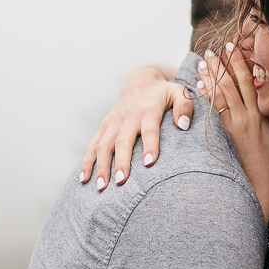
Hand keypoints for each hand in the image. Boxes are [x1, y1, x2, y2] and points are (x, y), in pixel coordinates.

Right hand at [80, 67, 193, 189]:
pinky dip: (87, 162)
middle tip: (121, 181)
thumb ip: (184, 105)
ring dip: (101, 166)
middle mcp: (128, 117)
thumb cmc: (163, 92)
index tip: (150, 162)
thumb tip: (184, 125)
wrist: (139, 81)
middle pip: (122, 141)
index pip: (149, 129)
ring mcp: (113, 123)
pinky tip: (84, 179)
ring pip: (104, 145)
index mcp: (148, 111)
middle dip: (120, 162)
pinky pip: (93, 144)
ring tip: (102, 187)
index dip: (150, 145)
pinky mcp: (104, 126)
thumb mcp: (178, 91)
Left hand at [197, 43, 268, 220]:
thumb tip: (268, 95)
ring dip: (212, 78)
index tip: (233, 47)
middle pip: (232, 85)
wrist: (262, 187)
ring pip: (221, 96)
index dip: (240, 63)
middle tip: (212, 50)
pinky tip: (200, 87)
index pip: (249, 82)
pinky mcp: (225, 137)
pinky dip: (207, 97)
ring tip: (203, 63)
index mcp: (262, 114)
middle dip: (222, 66)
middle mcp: (247, 117)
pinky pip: (214, 112)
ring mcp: (235, 126)